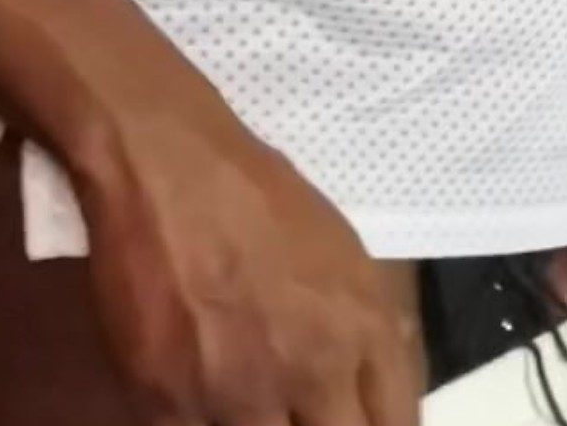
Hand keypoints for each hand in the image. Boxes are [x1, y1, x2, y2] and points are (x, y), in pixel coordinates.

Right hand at [75, 111, 419, 425]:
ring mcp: (240, 392)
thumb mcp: (344, 256)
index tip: (354, 425)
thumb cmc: (258, 196)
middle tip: (301, 416)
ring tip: (251, 407)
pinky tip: (201, 412)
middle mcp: (314, 372)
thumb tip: (372, 382)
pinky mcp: (168, 402)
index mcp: (365, 333)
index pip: (397, 425)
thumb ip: (366, 330)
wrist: (170, 166)